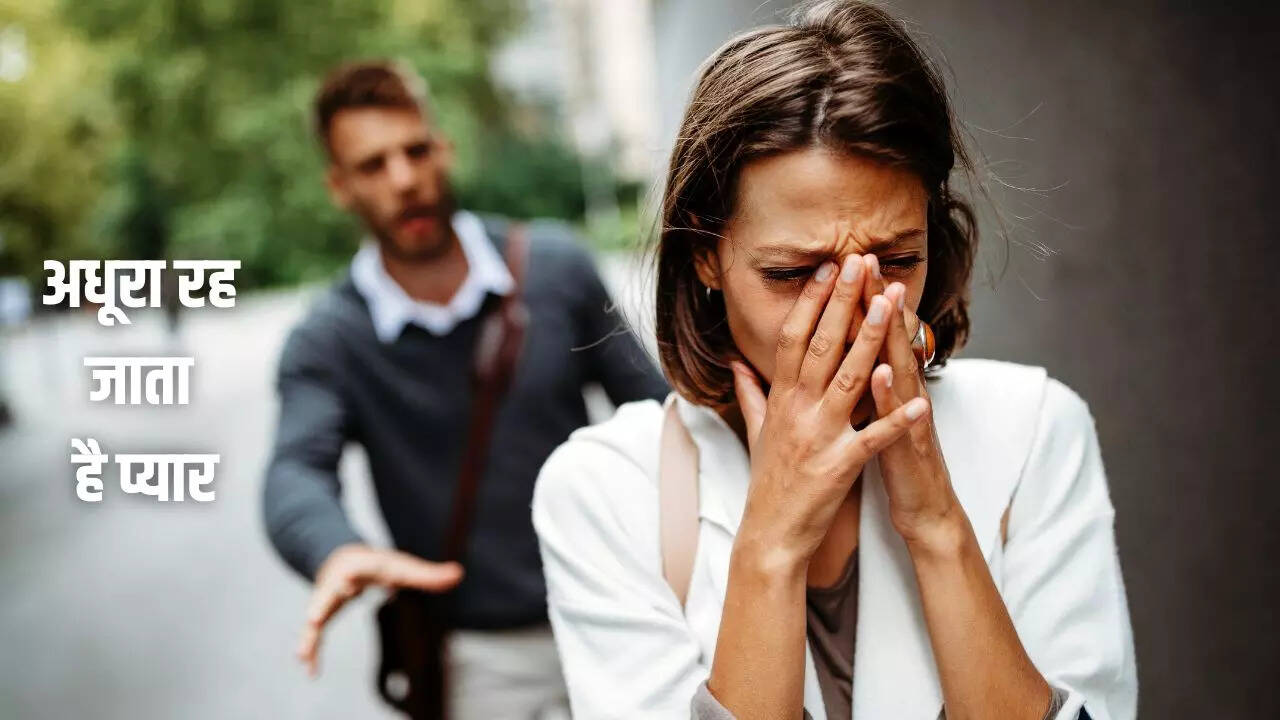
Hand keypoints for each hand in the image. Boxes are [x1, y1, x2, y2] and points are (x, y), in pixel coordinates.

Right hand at [297, 544, 462, 675]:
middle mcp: (338, 581)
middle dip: (322, 602)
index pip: (358, 570)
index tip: (348, 585)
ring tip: (302, 655)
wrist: (341, 556)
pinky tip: (309, 669)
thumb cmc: (377, 564)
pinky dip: (310, 649)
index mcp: (360, 567)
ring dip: (309, 634)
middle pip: (328, 592)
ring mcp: (326, 598)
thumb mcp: (401, 566)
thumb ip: (427, 574)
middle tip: (314, 617)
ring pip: (315, 615)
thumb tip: (459, 574)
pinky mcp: (320, 613)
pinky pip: (312, 634)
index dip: (353, 577)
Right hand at [731, 255, 930, 569]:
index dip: (812, 302)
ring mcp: (818, 436)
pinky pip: (873, 438)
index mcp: (781, 400)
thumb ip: (750, 393)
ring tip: (890, 305)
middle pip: (820, 346)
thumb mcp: (757, 431)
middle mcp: (797, 411)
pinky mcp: (840, 465)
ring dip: (871, 339)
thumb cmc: (768, 483)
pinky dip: (897, 420)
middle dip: (843, 303)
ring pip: (848, 379)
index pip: (794, 338)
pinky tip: (922, 401)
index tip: (828, 269)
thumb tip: (736, 363)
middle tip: (858, 263)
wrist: (771, 534)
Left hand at [859, 256, 963, 550]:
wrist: (926, 508)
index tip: (841, 264)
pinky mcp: (911, 445)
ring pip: (902, 369)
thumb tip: (842, 357)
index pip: (869, 336)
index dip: (856, 301)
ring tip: (883, 301)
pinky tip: (881, 373)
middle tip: (866, 259)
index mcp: (885, 386)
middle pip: (889, 340)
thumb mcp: (872, 416)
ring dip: (893, 336)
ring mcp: (910, 417)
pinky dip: (891, 396)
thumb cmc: (893, 459)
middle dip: (877, 301)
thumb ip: (858, 384)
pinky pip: (900, 418)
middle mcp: (902, 393)